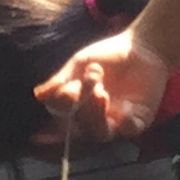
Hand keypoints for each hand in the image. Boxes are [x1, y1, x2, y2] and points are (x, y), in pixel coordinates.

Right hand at [36, 29, 171, 145]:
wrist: (140, 47)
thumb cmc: (107, 56)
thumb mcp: (80, 63)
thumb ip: (61, 79)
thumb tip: (38, 95)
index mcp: (77, 106)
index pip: (61, 119)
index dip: (56, 118)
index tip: (59, 101)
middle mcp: (94, 118)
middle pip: (80, 128)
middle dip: (78, 107)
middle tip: (83, 82)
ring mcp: (116, 121)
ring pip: (100, 133)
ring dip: (96, 115)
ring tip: (100, 92)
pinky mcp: (139, 119)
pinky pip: (131, 130)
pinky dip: (127, 125)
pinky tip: (124, 114)